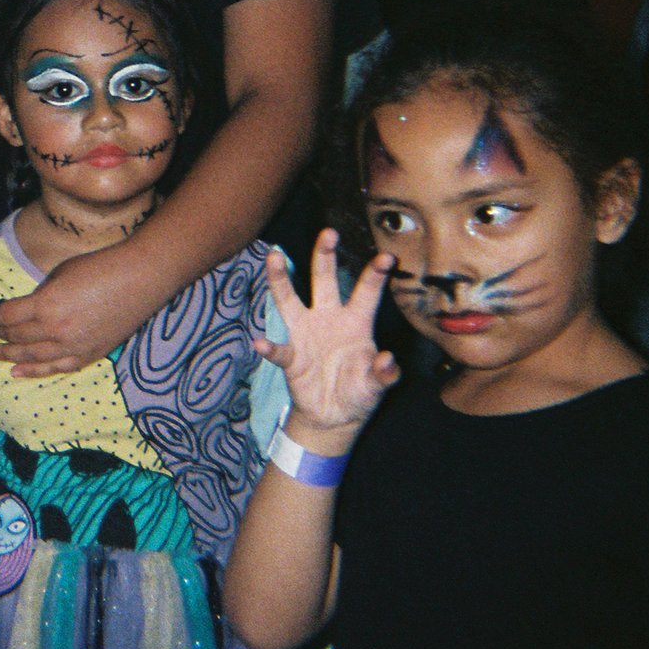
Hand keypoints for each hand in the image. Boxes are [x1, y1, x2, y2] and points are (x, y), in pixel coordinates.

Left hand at [0, 245, 155, 377]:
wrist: (139, 280)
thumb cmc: (100, 268)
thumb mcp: (60, 274)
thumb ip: (41, 295)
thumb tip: (28, 310)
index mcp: (46, 305)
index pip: (9, 316)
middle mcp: (55, 330)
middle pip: (17, 337)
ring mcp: (72, 346)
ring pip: (32, 357)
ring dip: (9, 357)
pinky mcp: (88, 355)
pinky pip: (56, 368)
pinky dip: (34, 371)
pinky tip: (18, 372)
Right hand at [256, 230, 398, 444]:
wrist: (334, 416)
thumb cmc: (359, 391)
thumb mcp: (376, 385)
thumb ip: (383, 374)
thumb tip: (387, 360)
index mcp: (355, 322)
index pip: (366, 294)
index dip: (375, 276)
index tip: (387, 258)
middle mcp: (328, 319)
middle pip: (325, 281)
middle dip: (325, 256)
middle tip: (329, 232)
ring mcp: (305, 335)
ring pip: (290, 300)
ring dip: (281, 279)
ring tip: (274, 257)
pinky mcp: (291, 357)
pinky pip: (279, 349)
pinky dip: (270, 347)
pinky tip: (261, 343)